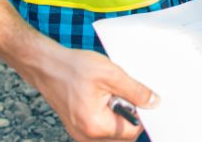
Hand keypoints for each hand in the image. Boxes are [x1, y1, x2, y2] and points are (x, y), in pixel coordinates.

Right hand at [27, 40, 158, 141]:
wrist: (46, 66)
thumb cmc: (74, 68)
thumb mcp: (112, 74)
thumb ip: (136, 91)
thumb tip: (154, 103)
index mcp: (96, 126)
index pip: (132, 132)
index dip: (141, 114)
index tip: (142, 97)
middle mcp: (86, 136)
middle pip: (123, 134)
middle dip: (129, 115)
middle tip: (123, 93)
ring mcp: (80, 133)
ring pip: (112, 132)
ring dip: (118, 115)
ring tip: (111, 93)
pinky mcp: (78, 127)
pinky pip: (101, 127)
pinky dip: (108, 114)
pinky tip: (104, 96)